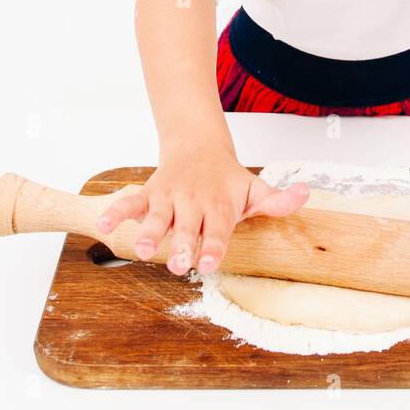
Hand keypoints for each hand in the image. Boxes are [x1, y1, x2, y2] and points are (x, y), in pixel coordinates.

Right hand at [95, 146, 309, 276]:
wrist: (199, 145)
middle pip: (186, 227)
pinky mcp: (149, 193)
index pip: (218, 229)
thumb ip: (277, 201)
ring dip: (147, 232)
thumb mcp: (255, 189)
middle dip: (180, 245)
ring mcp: (169, 198)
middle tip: (177, 264)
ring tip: (140, 249)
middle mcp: (193, 202)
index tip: (210, 263)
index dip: (214, 246)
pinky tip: (103, 225)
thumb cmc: (229, 179)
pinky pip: (131, 202)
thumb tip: (306, 194)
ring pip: (157, 216)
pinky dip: (117, 212)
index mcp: (220, 206)